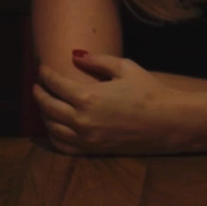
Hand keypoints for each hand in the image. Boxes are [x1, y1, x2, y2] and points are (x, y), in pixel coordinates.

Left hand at [33, 50, 179, 154]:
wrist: (169, 122)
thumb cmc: (149, 92)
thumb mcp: (124, 68)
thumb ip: (97, 61)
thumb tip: (75, 55)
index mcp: (88, 97)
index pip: (56, 84)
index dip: (46, 74)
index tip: (42, 68)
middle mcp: (82, 120)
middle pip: (48, 106)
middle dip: (39, 93)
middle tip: (37, 85)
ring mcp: (87, 138)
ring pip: (52, 127)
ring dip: (44, 114)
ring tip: (44, 103)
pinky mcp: (94, 150)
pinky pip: (64, 146)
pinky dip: (54, 136)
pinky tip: (54, 127)